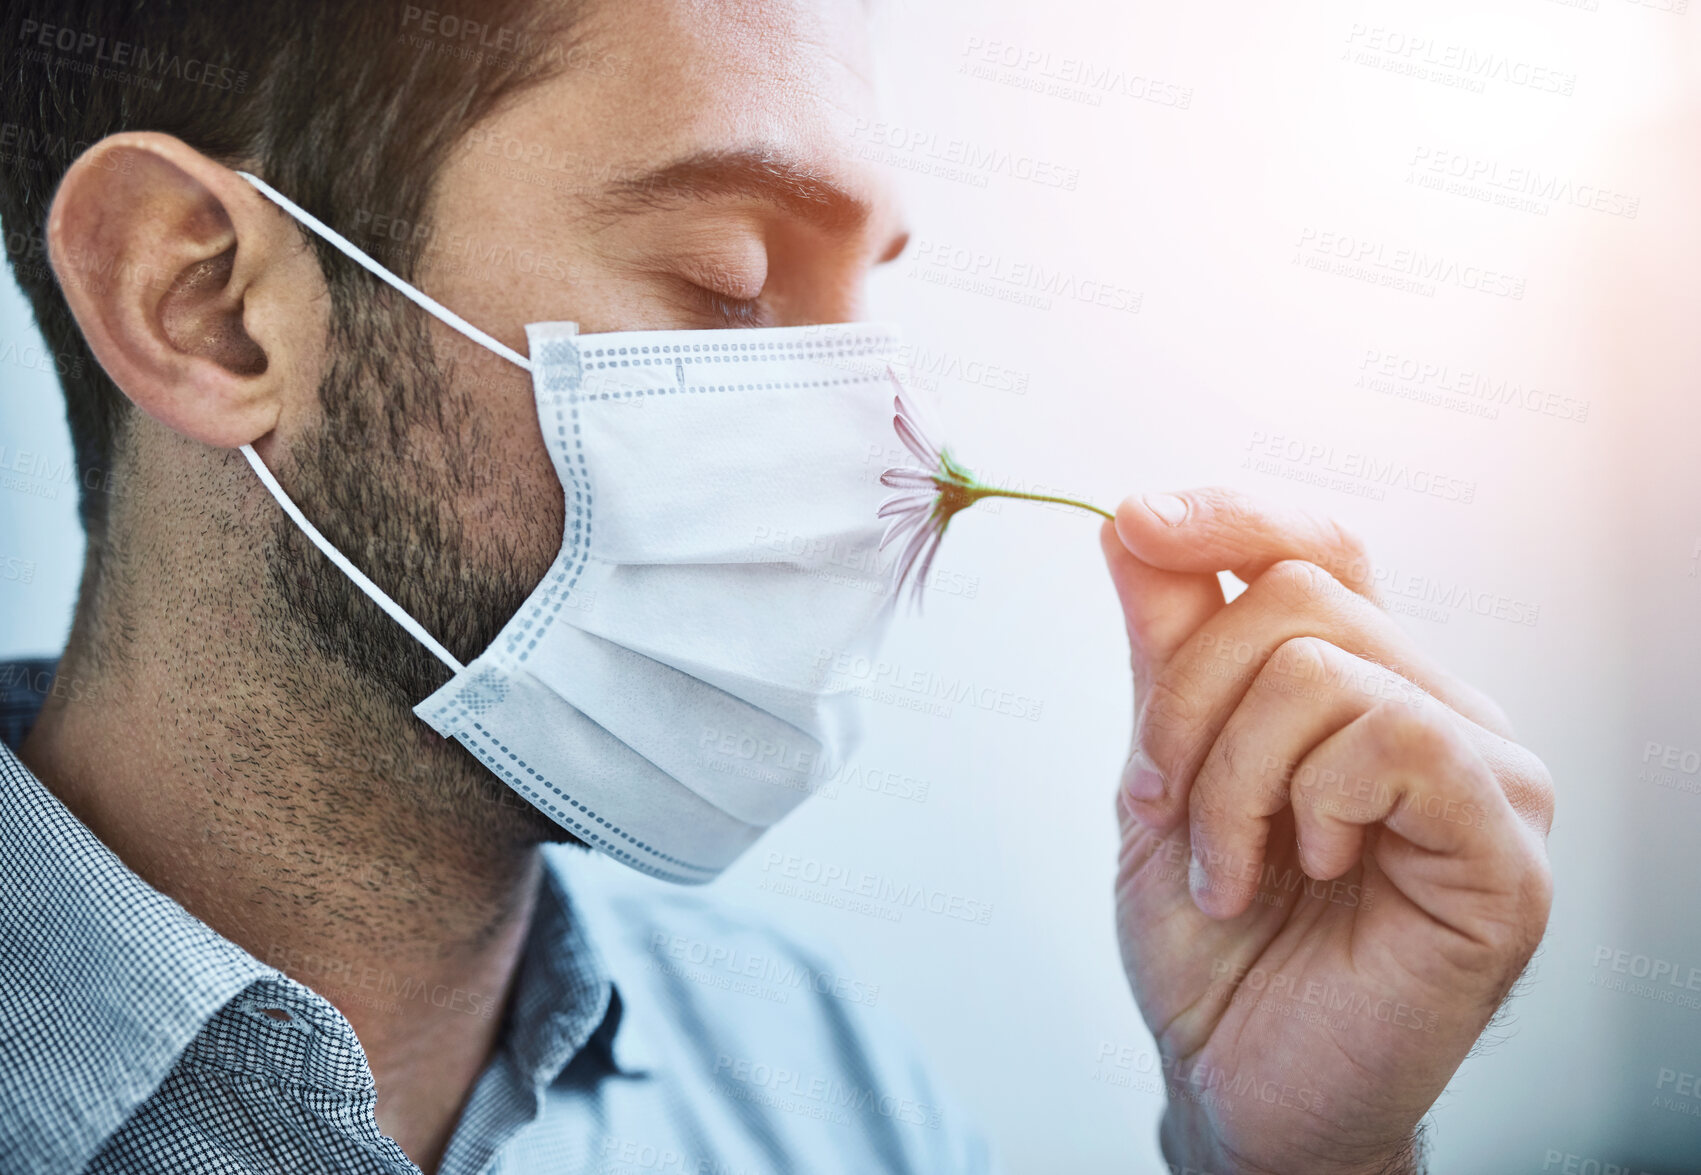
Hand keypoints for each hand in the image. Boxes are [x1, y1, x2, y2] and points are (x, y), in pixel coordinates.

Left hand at [1099, 488, 1553, 1174]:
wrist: (1239, 1082)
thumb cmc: (1211, 941)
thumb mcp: (1161, 775)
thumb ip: (1165, 651)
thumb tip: (1132, 522)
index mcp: (1357, 687)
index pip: (1316, 549)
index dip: (1230, 515)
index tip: (1136, 522)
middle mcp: (1431, 709)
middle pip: (1294, 595)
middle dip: (1186, 702)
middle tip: (1161, 805)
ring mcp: (1483, 771)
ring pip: (1323, 668)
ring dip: (1230, 780)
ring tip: (1225, 872)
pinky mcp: (1503, 842)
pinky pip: (1393, 740)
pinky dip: (1307, 807)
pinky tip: (1309, 874)